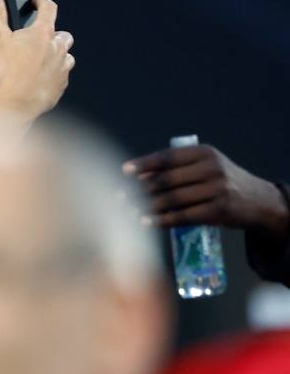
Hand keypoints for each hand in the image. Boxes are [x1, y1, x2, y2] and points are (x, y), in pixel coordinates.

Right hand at [0, 0, 73, 118]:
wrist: (17, 101)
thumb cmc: (8, 70)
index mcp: (42, 33)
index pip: (49, 8)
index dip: (42, 2)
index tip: (36, 3)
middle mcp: (57, 47)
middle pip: (62, 34)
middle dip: (52, 35)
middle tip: (36, 41)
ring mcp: (62, 66)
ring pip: (66, 55)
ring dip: (57, 55)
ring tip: (39, 61)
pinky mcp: (62, 84)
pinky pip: (63, 75)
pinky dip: (55, 74)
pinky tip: (40, 78)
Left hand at [124, 144, 289, 235]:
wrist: (257, 200)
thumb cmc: (221, 181)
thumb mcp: (205, 165)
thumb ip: (177, 168)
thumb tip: (138, 178)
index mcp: (204, 153)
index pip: (168, 157)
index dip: (145, 164)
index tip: (124, 170)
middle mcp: (210, 168)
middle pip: (166, 180)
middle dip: (139, 189)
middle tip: (118, 195)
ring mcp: (216, 190)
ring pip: (172, 199)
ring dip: (146, 206)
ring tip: (126, 209)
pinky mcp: (218, 210)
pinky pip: (183, 216)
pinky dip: (161, 219)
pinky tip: (145, 221)